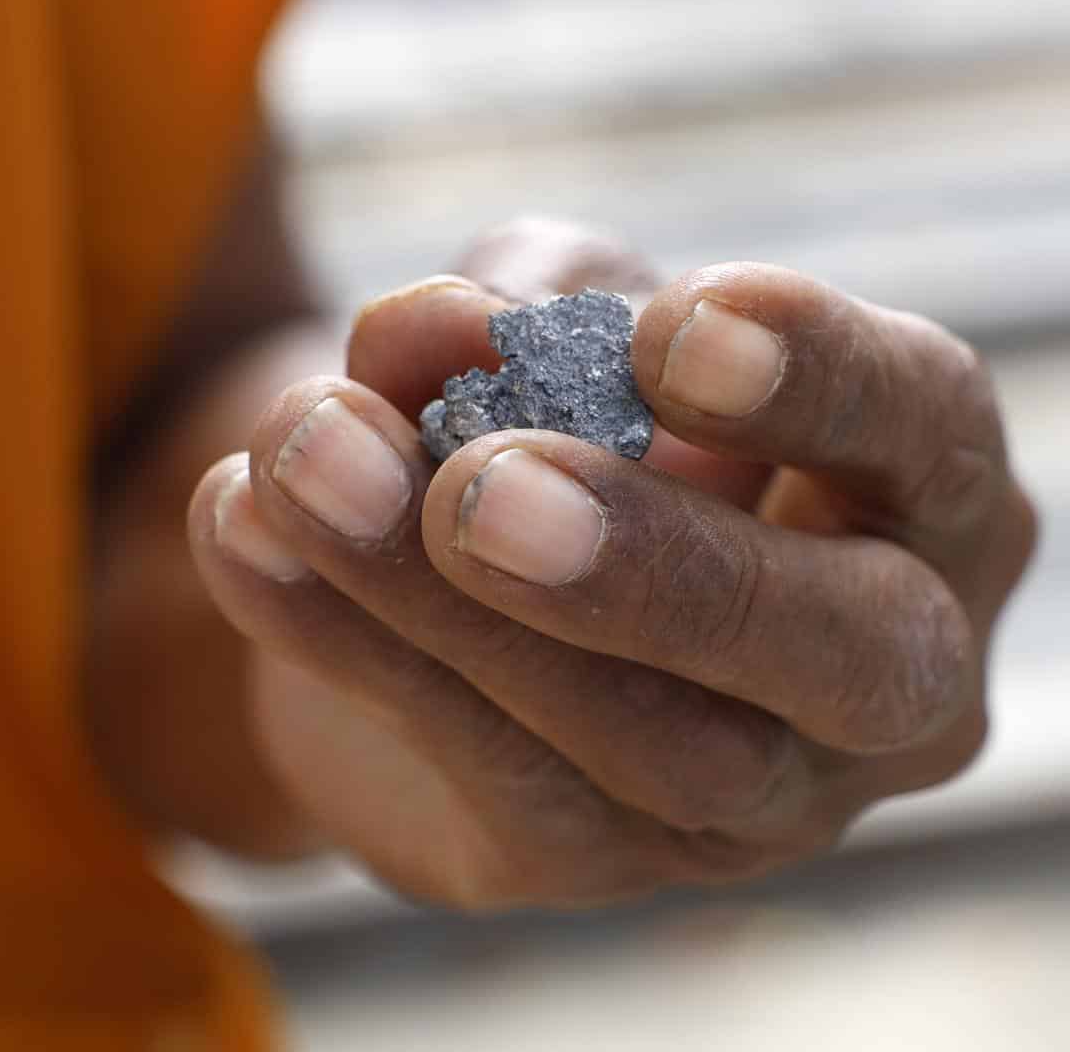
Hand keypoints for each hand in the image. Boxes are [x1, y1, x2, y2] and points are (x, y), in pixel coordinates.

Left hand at [187, 220, 1036, 907]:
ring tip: (305, 465)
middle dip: (654, 561)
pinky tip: (242, 531)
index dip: (815, 378)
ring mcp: (752, 794)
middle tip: (479, 488)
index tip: (669, 327)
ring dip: (443, 600)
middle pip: (844, 648)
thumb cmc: (557, 415)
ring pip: (640, 739)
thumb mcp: (543, 329)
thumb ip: (516, 312)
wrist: (440, 584)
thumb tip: (439, 329)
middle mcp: (882, 668)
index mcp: (916, 492)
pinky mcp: (593, 853)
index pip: (924, 426)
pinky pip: (482, 768)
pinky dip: (342, 639)